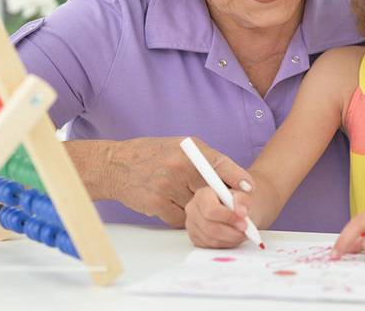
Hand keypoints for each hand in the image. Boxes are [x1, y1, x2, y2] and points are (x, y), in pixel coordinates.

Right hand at [110, 136, 252, 227]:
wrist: (115, 165)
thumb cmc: (151, 154)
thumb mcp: (180, 146)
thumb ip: (204, 160)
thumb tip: (232, 181)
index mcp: (189, 149)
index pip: (221, 164)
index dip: (238, 178)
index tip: (249, 189)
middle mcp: (180, 166)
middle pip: (212, 192)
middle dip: (220, 200)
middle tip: (229, 206)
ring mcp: (168, 186)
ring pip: (197, 208)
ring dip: (197, 208)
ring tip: (183, 195)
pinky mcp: (158, 204)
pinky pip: (181, 218)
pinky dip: (180, 214)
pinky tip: (170, 202)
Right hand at [185, 185, 252, 247]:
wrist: (235, 211)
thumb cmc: (237, 202)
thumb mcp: (243, 195)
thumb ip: (242, 200)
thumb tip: (241, 211)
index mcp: (203, 195)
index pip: (211, 210)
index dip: (228, 218)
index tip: (243, 222)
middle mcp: (193, 209)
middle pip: (210, 227)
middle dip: (231, 231)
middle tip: (245, 230)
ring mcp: (192, 225)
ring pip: (211, 239)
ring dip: (230, 239)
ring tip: (242, 233)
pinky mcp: (196, 238)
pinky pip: (210, 246)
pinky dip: (225, 244)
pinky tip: (233, 237)